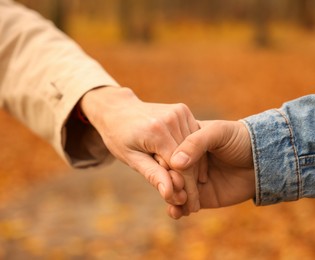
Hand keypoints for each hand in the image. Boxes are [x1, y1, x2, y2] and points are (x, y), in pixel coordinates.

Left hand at [79, 86, 202, 211]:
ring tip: (193, 189)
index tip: (188, 205)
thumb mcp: (131, 159)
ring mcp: (179, 112)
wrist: (118, 109)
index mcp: (156, 131)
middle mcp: (171, 118)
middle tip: (192, 203)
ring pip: (195, 148)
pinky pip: (193, 136)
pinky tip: (192, 169)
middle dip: (191, 182)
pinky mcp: (183, 110)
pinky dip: (194, 153)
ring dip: (196, 169)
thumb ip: (153, 174)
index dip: (185, 188)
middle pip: (190, 157)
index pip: (179, 166)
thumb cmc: (119, 137)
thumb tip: (170, 194)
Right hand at [169, 120, 255, 218]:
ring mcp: (192, 180)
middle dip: (166, 182)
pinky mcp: (200, 197)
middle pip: (167, 173)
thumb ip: (196, 142)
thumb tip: (176, 162)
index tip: (166, 168)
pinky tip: (177, 212)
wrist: (263, 160)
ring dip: (170, 198)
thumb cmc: (240, 139)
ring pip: (173, 190)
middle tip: (172, 188)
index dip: (164, 160)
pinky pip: (184, 206)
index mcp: (185, 141)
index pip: (166, 151)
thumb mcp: (219, 133)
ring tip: (176, 201)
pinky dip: (177, 210)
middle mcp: (186, 161)